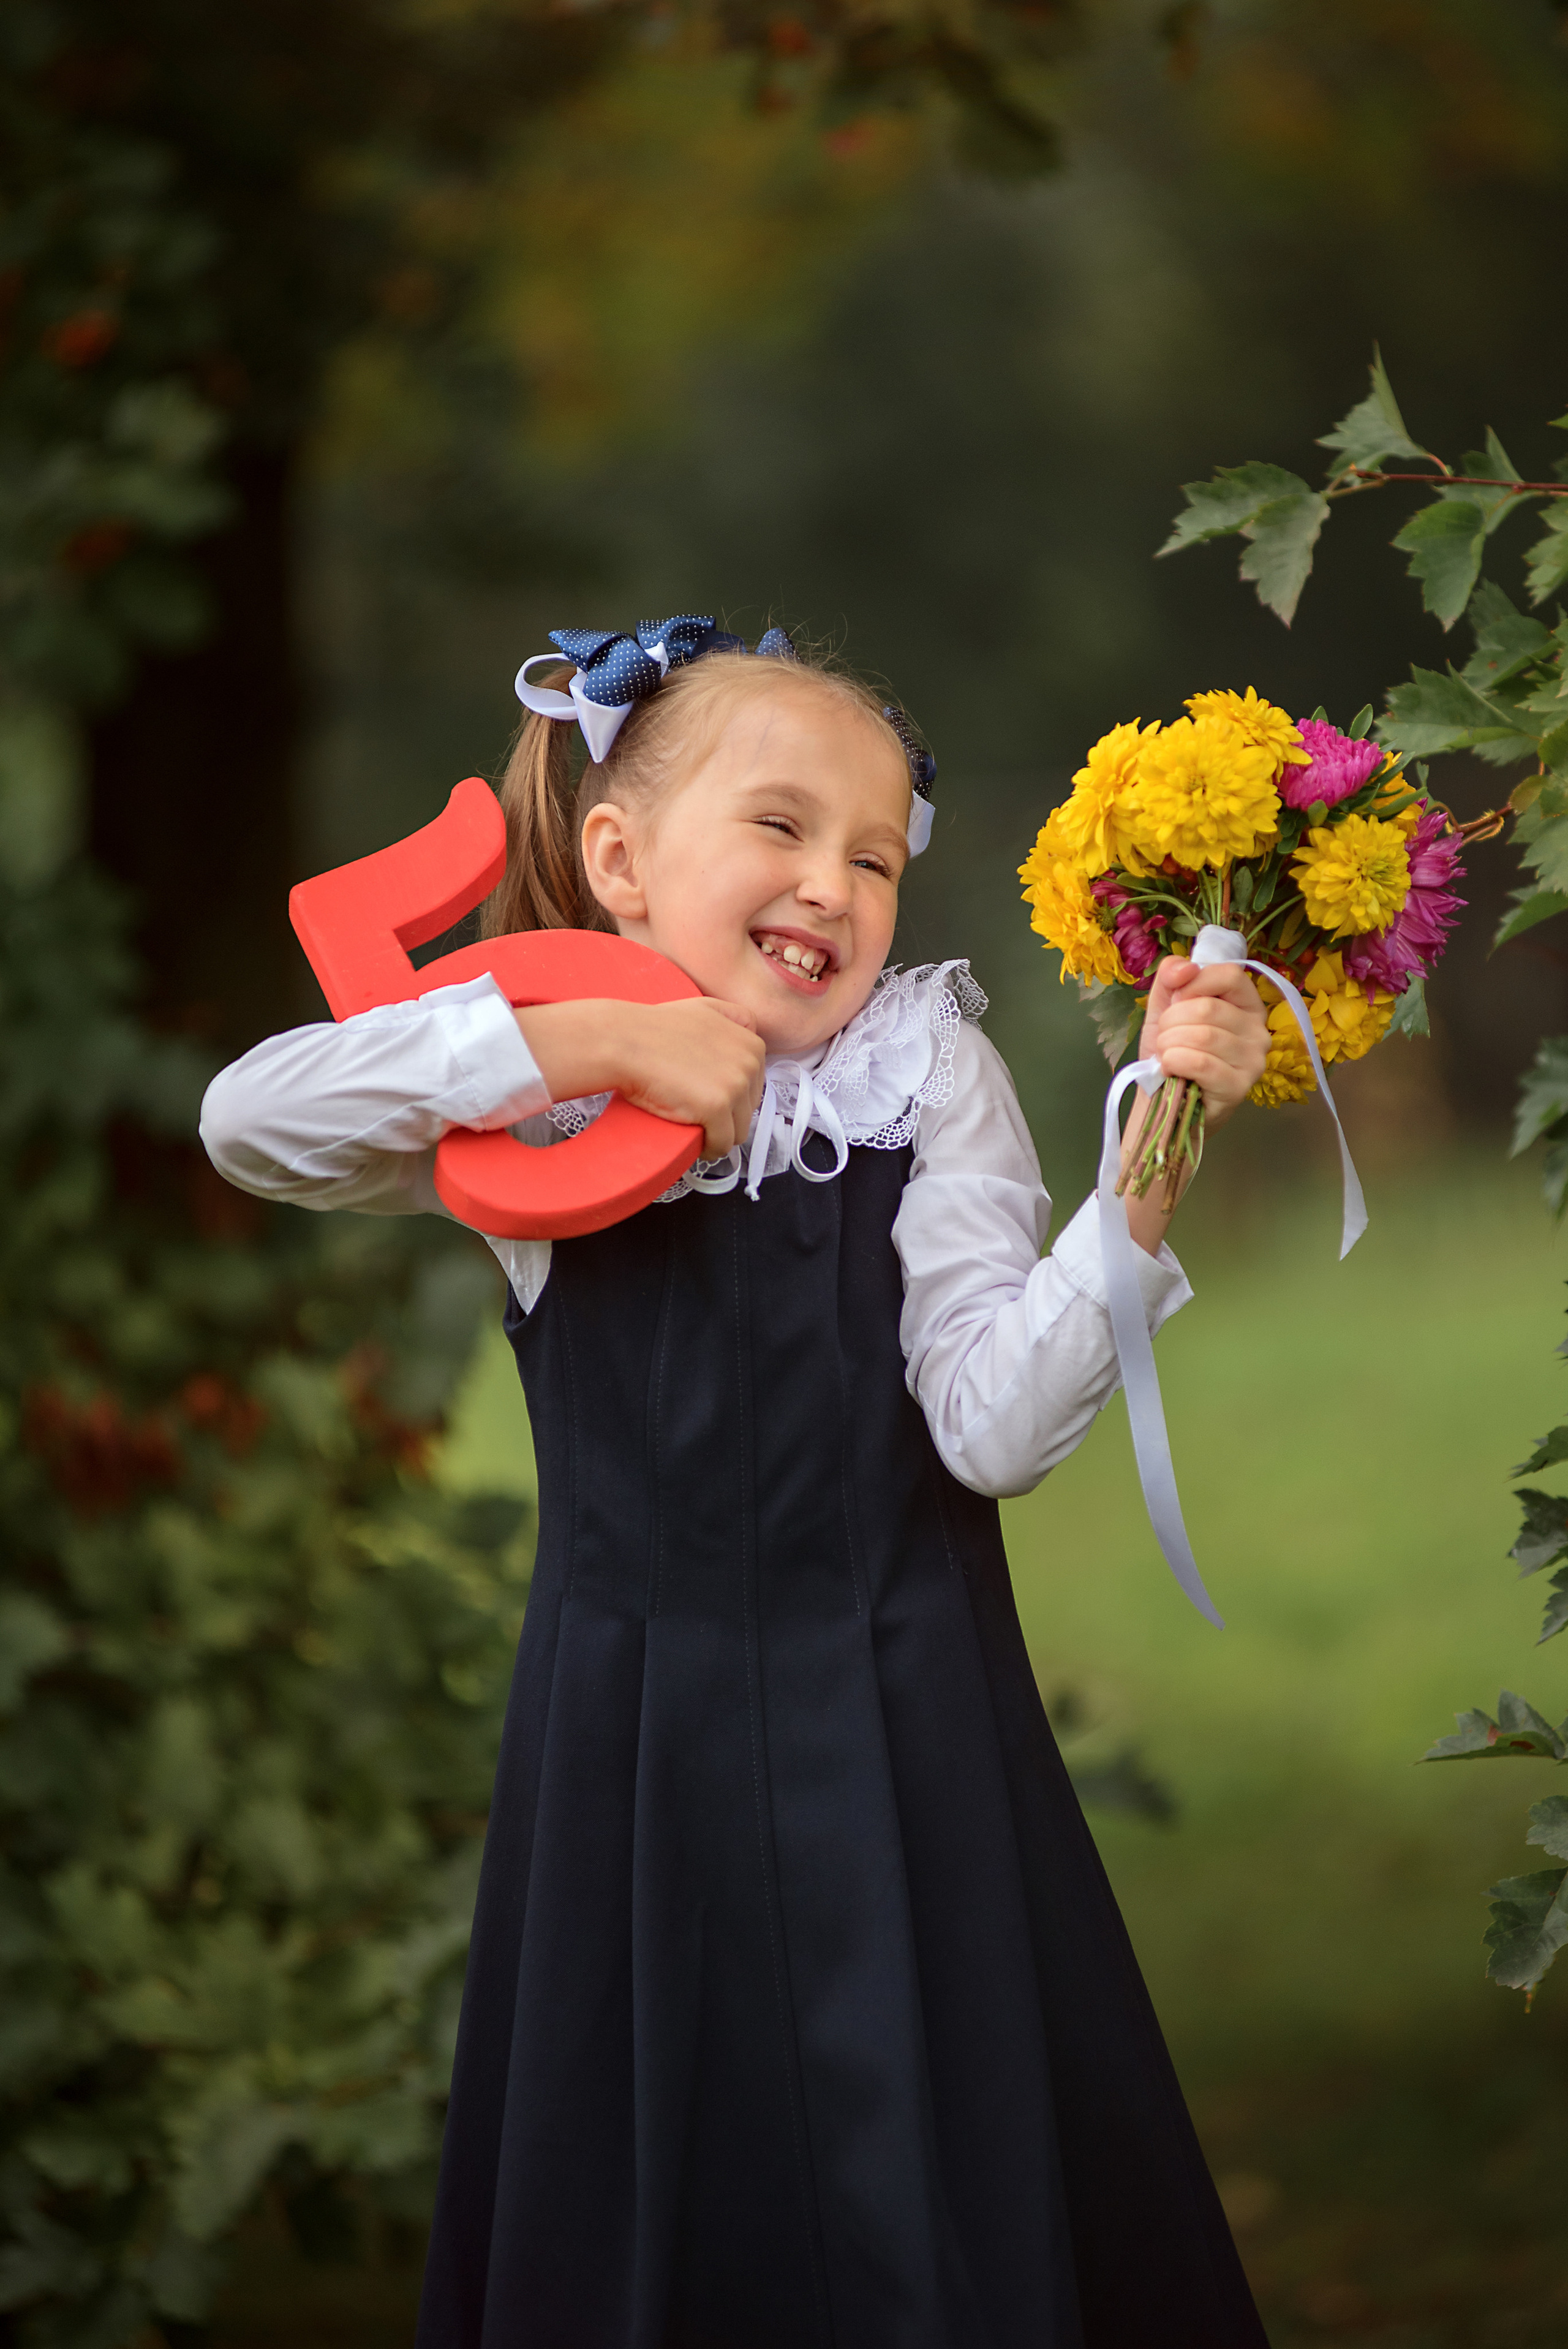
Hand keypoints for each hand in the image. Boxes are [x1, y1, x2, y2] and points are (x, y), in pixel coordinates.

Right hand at [517, 996, 765, 1162]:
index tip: (712, 1099)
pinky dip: (709, 1149)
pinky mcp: (716, 1107)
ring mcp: (735, 1085)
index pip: (755, 1087)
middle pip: (748, 1109)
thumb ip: (734, 1017)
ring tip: (695, 1128)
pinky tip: (696, 1143)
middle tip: (697, 1112)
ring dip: (719, 1135)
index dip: (732, 1097)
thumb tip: (751, 1028)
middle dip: (727, 1117)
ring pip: (739, 1130)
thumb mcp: (704, 1008)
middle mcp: (750, 1063)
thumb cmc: (654, 1028)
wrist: (623, 1042)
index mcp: (751, 1044)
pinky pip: (722, 1144)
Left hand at [1137, 956, 1267, 1131]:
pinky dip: (1174, 1062)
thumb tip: (1183, 966)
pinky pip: (1201, 1063)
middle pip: (1208, 1007)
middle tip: (1165, 1038)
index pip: (1229, 974)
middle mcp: (1258, 1030)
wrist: (1164, 1101)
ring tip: (1166, 1055)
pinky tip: (1170, 1069)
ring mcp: (1253, 1060)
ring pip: (1202, 1035)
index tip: (1175, 1000)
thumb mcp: (1165, 1008)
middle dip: (1171, 1021)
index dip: (1193, 983)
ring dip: (1169, 1044)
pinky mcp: (1239, 1087)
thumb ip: (1170, 978)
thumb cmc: (1172, 1052)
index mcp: (1246, 1004)